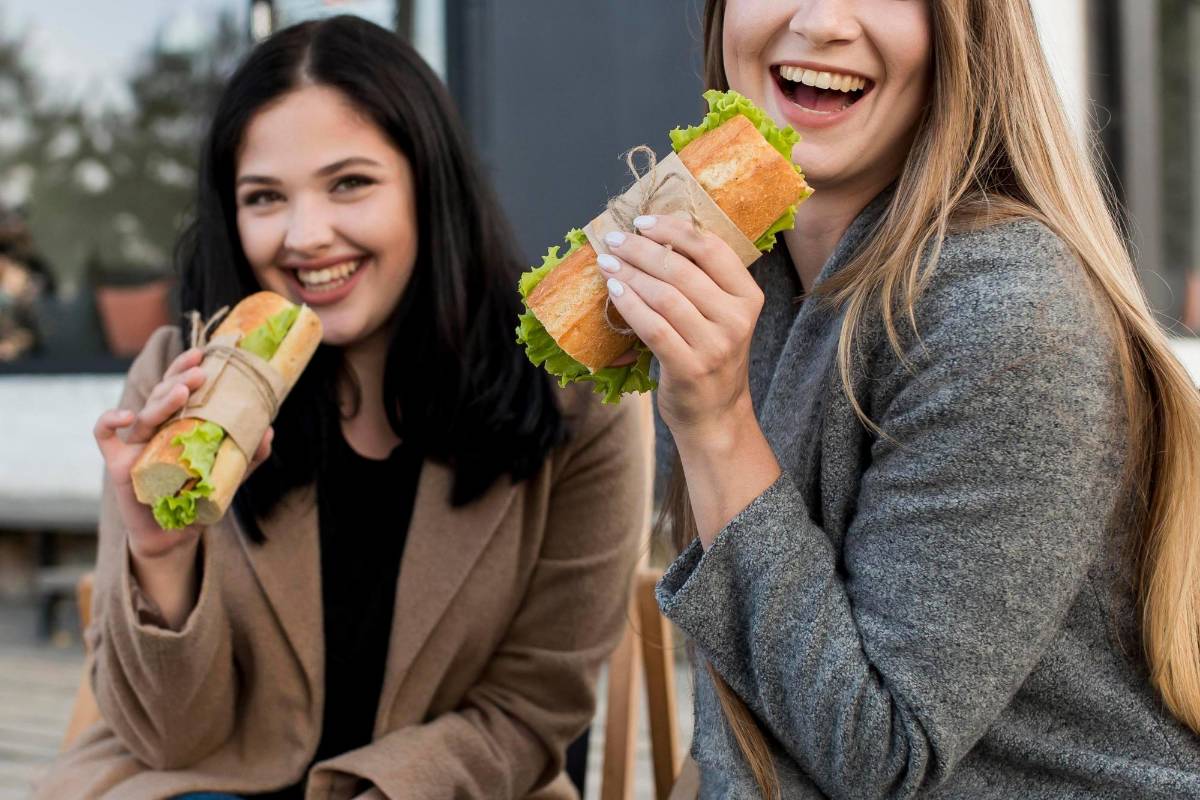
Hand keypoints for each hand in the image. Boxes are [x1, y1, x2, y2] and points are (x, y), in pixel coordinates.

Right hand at [94, 347, 272, 561]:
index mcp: (178, 422)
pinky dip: (109, 420)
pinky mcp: (117, 463)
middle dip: (180, 380)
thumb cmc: (198, 497)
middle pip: (162, 396)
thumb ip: (249, 455)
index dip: (186, 369)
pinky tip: (127, 416)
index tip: (203, 355)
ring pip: (144, 414)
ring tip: (182, 392)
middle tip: (201, 374)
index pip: (179, 387)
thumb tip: (268, 431)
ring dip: (162, 401)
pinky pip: (104, 435)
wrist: (174, 534)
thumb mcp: (230, 475)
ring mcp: (135, 444)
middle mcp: (156, 428)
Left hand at [602, 214, 763, 442]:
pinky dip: (629, 304)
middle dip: (641, 249)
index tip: (642, 222)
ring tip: (607, 262)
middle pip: (681, 270)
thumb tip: (659, 233)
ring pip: (664, 296)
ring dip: (630, 273)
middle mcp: (737, 319)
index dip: (673, 230)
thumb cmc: (710, 356)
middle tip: (613, 240)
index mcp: (748, 297)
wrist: (715, 414)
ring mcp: (715, 346)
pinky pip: (652, 327)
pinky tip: (614, 290)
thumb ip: (702, 280)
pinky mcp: (689, 368)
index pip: (711, 249)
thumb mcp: (721, 315)